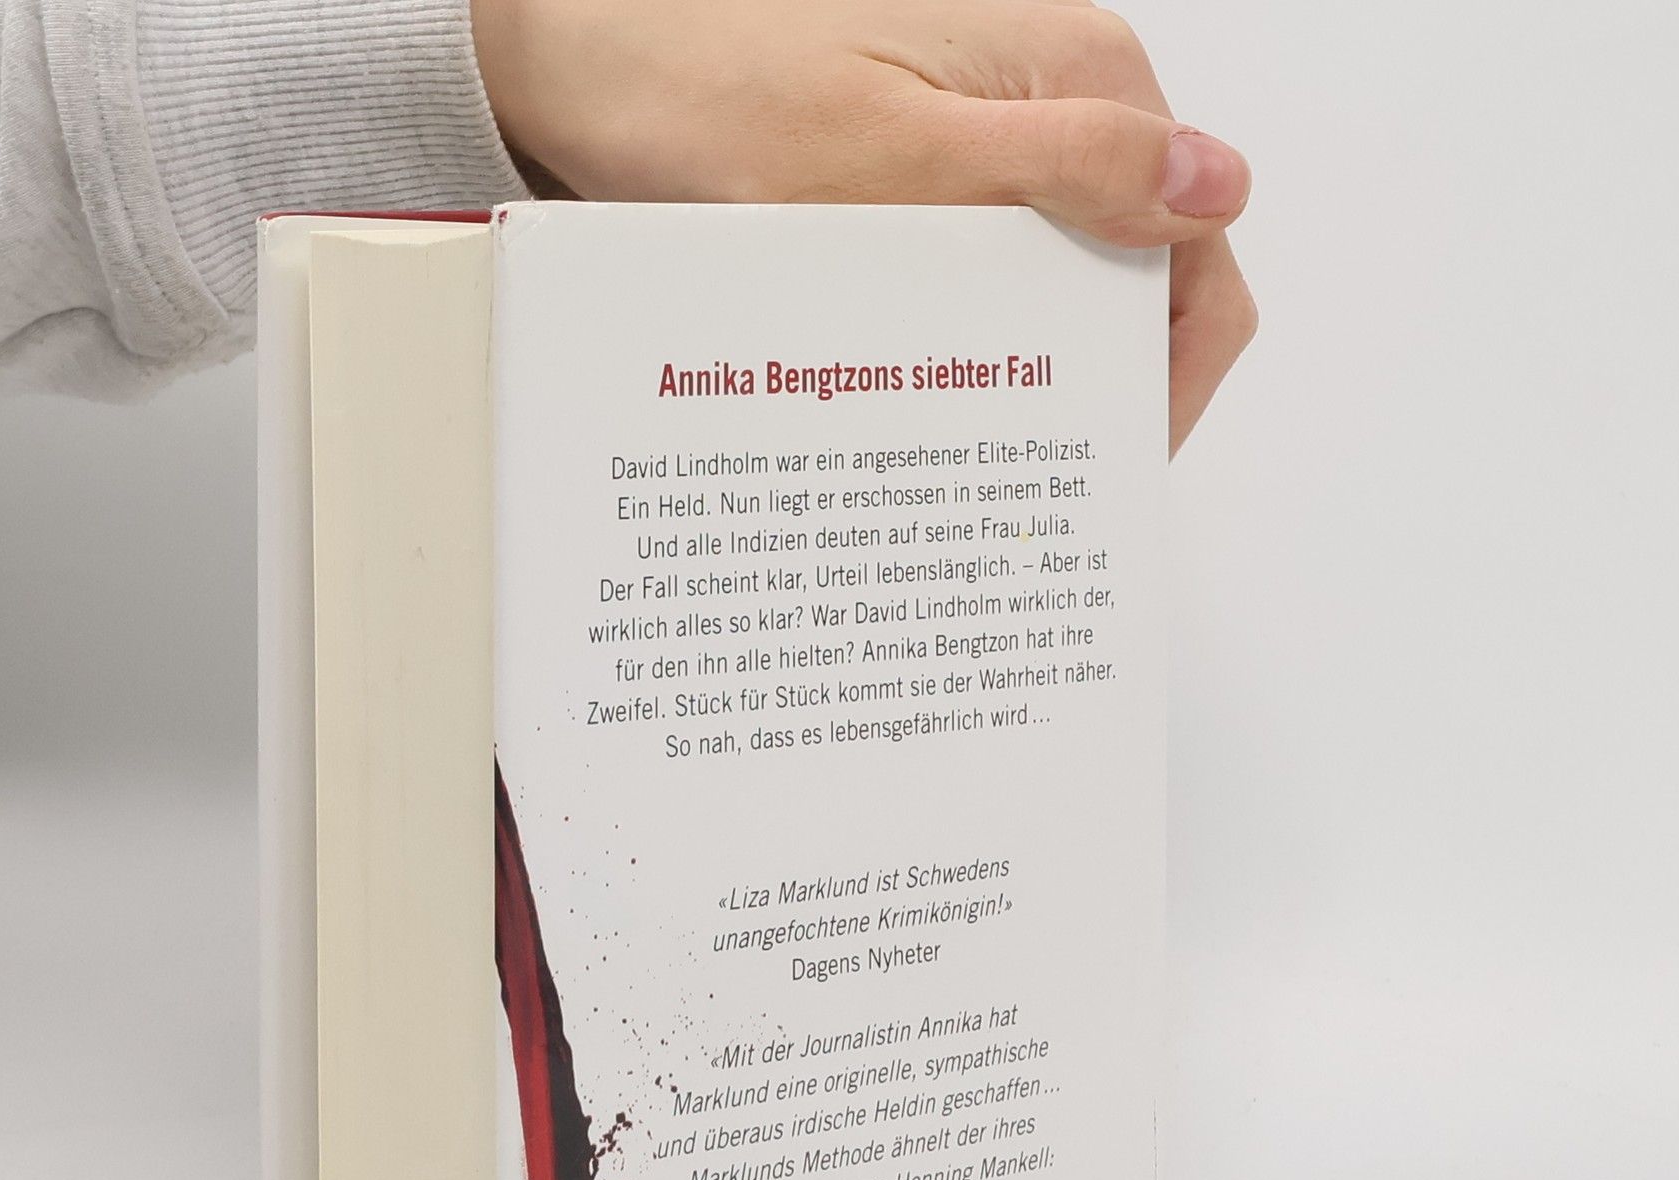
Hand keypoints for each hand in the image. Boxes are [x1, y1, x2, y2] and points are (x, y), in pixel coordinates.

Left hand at [472, 0, 1255, 453]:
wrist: (594, 68)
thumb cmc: (722, 92)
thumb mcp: (902, 153)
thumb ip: (1066, 169)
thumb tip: (1216, 187)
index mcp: (1083, 78)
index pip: (1196, 249)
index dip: (1168, 376)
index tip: (1101, 468)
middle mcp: (1054, 98)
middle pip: (1133, 276)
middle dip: (1091, 381)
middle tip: (1006, 480)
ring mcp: (994, 132)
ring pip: (1059, 281)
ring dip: (1025, 367)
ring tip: (957, 448)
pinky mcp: (933, 164)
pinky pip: (990, 266)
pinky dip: (969, 333)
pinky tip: (919, 387)